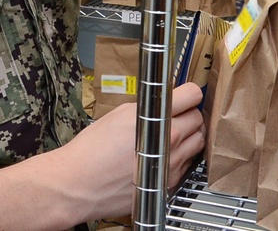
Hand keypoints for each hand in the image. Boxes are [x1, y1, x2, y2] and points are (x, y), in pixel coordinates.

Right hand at [59, 82, 204, 220]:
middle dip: (190, 114)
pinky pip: (187, 165)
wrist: (79, 183)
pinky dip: (182, 157)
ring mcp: (171, 165)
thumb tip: (164, 101)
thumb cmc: (92, 150)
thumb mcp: (120, 113)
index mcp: (156, 119)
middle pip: (198, 120)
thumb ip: (148, 106)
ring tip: (174, 134)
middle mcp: (169, 142)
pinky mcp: (168, 184)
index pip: (192, 96)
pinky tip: (166, 155)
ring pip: (198, 143)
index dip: (190, 92)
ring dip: (190, 136)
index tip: (187, 94)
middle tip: (179, 114)